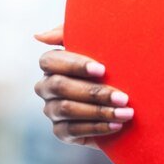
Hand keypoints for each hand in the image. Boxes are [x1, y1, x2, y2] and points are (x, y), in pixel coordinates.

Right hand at [33, 24, 133, 147]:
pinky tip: (117, 125)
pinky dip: (97, 128)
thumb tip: (38, 36)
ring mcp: (52, 110)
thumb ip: (67, 32)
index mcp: (51, 64)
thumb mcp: (94, 44)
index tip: (103, 69)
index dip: (75, 65)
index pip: (50, 61)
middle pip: (61, 87)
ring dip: (99, 111)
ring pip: (67, 109)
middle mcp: (46, 87)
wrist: (121, 98)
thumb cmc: (107, 64)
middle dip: (94, 92)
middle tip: (123, 97)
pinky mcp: (60, 131)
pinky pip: (73, 131)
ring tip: (125, 112)